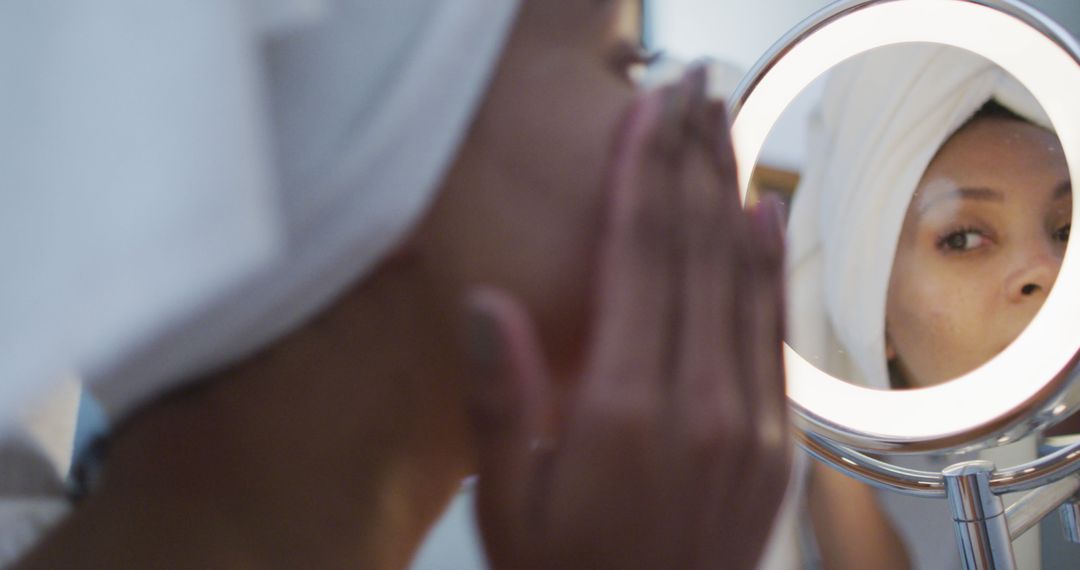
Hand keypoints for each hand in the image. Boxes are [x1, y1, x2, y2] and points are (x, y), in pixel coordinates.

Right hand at [466, 66, 789, 569]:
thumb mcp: (507, 505)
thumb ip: (504, 401)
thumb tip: (486, 304)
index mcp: (623, 413)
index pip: (637, 262)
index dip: (640, 178)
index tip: (643, 115)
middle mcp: (698, 406)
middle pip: (696, 251)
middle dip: (689, 160)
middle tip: (688, 91)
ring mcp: (747, 422)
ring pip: (741, 278)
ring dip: (729, 192)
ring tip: (720, 125)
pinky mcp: (773, 441)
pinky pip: (772, 330)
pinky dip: (767, 264)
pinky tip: (761, 215)